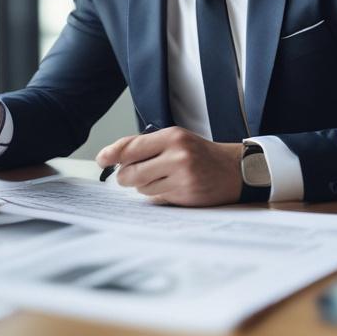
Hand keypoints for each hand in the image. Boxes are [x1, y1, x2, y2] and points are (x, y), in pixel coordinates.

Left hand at [96, 127, 241, 206]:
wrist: (234, 170)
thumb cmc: (201, 154)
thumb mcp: (177, 139)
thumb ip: (148, 146)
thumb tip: (114, 158)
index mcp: (173, 137)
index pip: (132, 146)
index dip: (112, 154)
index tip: (101, 160)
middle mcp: (177, 156)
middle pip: (130, 172)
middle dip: (125, 176)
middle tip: (130, 175)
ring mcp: (182, 177)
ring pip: (141, 188)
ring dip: (144, 186)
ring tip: (162, 178)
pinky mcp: (186, 195)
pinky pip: (156, 198)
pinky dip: (158, 194)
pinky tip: (172, 187)